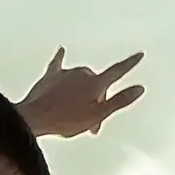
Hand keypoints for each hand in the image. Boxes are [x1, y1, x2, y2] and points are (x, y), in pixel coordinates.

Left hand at [17, 47, 147, 140]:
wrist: (34, 117)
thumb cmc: (64, 120)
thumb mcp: (97, 115)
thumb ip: (119, 100)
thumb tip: (139, 88)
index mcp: (95, 83)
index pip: (118, 71)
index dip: (130, 63)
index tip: (139, 54)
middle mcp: (82, 73)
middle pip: (98, 83)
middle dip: (98, 99)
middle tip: (91, 122)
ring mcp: (65, 73)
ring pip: (80, 80)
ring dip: (82, 94)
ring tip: (75, 114)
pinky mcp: (50, 76)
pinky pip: (58, 64)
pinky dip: (61, 60)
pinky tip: (61, 52)